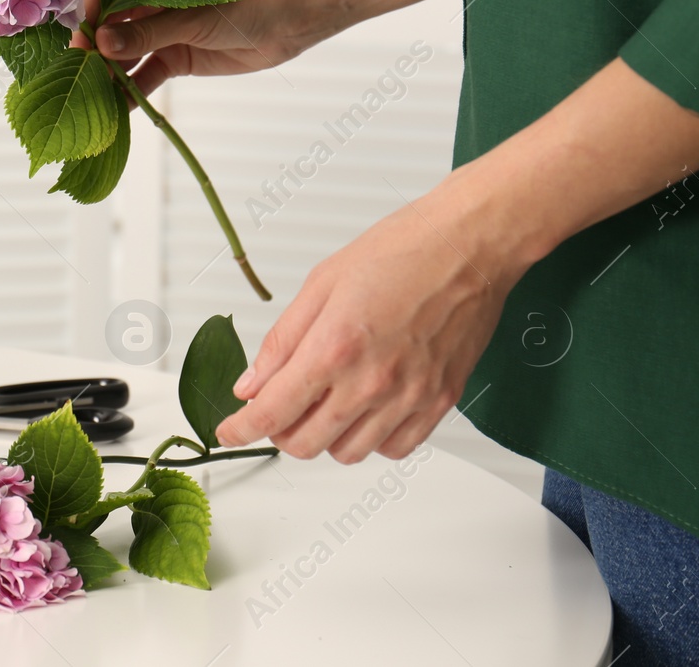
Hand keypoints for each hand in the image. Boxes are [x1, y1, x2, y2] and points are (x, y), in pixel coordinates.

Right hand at [71, 0, 330, 95]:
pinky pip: (146, 76)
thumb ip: (148, 32)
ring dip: (109, 76)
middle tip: (76, 76)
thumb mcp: (194, 18)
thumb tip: (103, 42)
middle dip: (93, 53)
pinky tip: (115, 108)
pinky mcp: (176, 59)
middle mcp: (151, 7)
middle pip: (112, 30)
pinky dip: (131, 92)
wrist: (291, 20)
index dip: (90, 19)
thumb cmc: (246, 2)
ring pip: (126, 56)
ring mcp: (163, 34)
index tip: (77, 42)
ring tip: (90, 97)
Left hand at [213, 180, 524, 462]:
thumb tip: (251, 384)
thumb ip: (281, 342)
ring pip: (348, 453)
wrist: (468, 246)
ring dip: (325, 437)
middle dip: (280, 431)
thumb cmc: (401, 252)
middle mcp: (371, 382)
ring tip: (324, 403)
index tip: (231, 431)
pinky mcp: (439, 402)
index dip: (241, 429)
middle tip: (278, 407)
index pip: (272, 413)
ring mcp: (409, 397)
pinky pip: (395, 448)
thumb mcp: (320, 284)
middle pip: (305, 443)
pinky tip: (365, 410)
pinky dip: (372, 439)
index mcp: (334, 348)